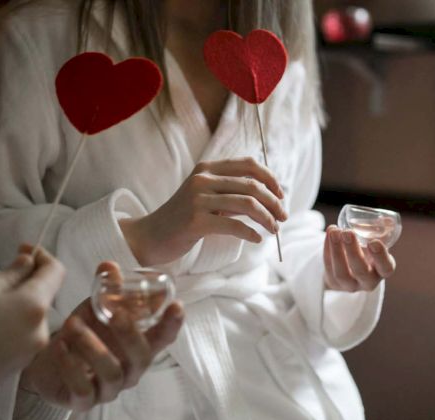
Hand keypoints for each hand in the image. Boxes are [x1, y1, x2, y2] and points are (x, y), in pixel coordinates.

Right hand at [0, 245, 64, 414]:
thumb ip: (10, 273)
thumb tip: (29, 263)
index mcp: (35, 307)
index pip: (56, 272)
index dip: (42, 256)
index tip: (24, 249)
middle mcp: (42, 331)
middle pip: (45, 295)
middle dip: (27, 281)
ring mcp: (32, 352)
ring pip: (32, 315)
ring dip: (18, 303)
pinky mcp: (19, 366)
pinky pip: (23, 334)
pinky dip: (12, 322)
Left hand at [19, 262, 183, 410]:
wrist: (50, 363)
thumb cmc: (85, 333)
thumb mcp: (96, 309)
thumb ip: (107, 290)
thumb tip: (109, 266)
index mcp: (139, 345)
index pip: (164, 337)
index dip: (172, 324)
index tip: (177, 305)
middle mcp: (130, 369)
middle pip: (142, 358)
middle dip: (130, 334)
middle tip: (115, 314)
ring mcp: (109, 388)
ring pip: (112, 373)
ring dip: (93, 346)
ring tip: (72, 325)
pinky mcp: (83, 402)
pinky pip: (83, 389)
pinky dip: (70, 366)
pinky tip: (59, 346)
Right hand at [120, 157, 286, 265]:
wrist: (150, 236)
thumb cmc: (182, 219)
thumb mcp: (206, 198)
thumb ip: (230, 193)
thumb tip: (267, 198)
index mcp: (207, 168)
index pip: (248, 164)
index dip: (270, 178)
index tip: (281, 195)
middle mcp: (202, 179)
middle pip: (252, 185)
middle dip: (274, 202)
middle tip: (283, 218)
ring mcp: (197, 199)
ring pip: (246, 204)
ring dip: (267, 218)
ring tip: (275, 230)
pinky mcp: (195, 221)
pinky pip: (233, 225)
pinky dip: (250, 233)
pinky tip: (257, 239)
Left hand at [324, 225, 395, 291]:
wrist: (349, 269)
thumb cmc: (367, 254)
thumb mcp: (376, 245)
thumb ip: (381, 233)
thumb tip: (386, 220)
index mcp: (382, 271)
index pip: (386, 268)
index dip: (380, 257)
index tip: (373, 242)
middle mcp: (367, 281)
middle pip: (360, 271)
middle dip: (353, 251)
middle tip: (348, 233)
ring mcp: (349, 284)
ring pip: (341, 272)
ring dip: (336, 250)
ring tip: (335, 231)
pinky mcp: (333, 281)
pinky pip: (328, 266)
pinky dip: (327, 248)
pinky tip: (330, 233)